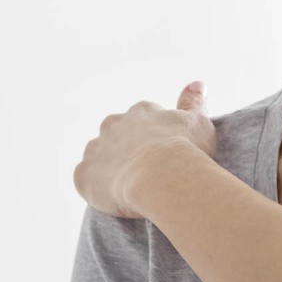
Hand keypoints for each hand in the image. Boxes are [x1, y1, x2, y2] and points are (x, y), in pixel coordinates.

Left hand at [73, 81, 215, 217]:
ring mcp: (96, 149)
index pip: (143, 120)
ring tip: (130, 188)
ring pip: (98, 157)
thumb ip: (193, 102)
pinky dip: (97, 189)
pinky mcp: (83, 174)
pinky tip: (114, 198)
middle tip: (146, 172)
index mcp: (141, 112)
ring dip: (109, 169)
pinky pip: (86, 181)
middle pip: (116, 135)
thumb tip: (197, 83)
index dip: (154, 138)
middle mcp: (113, 124)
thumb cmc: (187, 151)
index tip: (164, 153)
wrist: (164, 178)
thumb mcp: (198, 122)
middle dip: (127, 150)